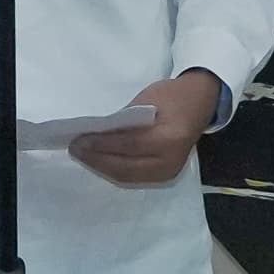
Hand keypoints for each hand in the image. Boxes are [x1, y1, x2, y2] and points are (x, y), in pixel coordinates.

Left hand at [70, 70, 222, 185]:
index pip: (128, 145)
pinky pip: (133, 178)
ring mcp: (169, 172)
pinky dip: (113, 170)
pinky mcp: (165, 176)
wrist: (199, 103)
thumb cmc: (172, 96)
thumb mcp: (145, 99)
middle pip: (125, 168)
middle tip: (74, 149)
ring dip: (101, 167)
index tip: (78, 139)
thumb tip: (94, 134)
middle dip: (96, 160)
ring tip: (81, 155)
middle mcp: (170, 161)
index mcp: (169, 138)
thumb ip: (123, 120)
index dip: (101, 145)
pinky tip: (97, 162)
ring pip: (127, 177)